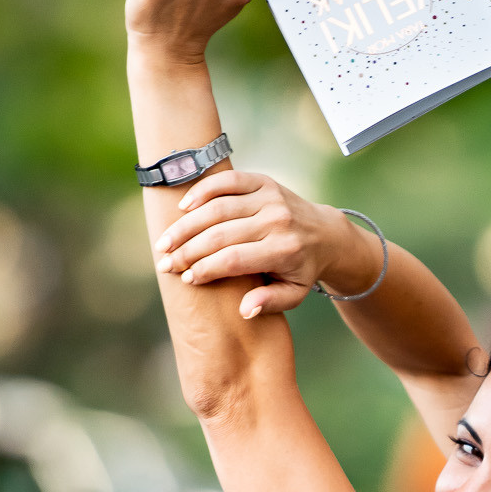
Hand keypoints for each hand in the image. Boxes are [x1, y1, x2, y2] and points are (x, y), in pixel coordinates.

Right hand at [153, 171, 382, 318]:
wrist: (326, 234)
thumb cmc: (302, 269)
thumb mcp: (294, 293)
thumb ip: (271, 302)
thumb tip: (244, 311)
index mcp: (284, 250)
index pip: (234, 260)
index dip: (205, 269)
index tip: (185, 279)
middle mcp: (277, 221)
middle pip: (220, 234)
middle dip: (187, 250)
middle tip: (165, 263)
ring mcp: (270, 197)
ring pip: (218, 208)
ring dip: (186, 225)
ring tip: (165, 241)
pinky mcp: (264, 181)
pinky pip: (228, 181)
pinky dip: (203, 191)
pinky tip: (184, 207)